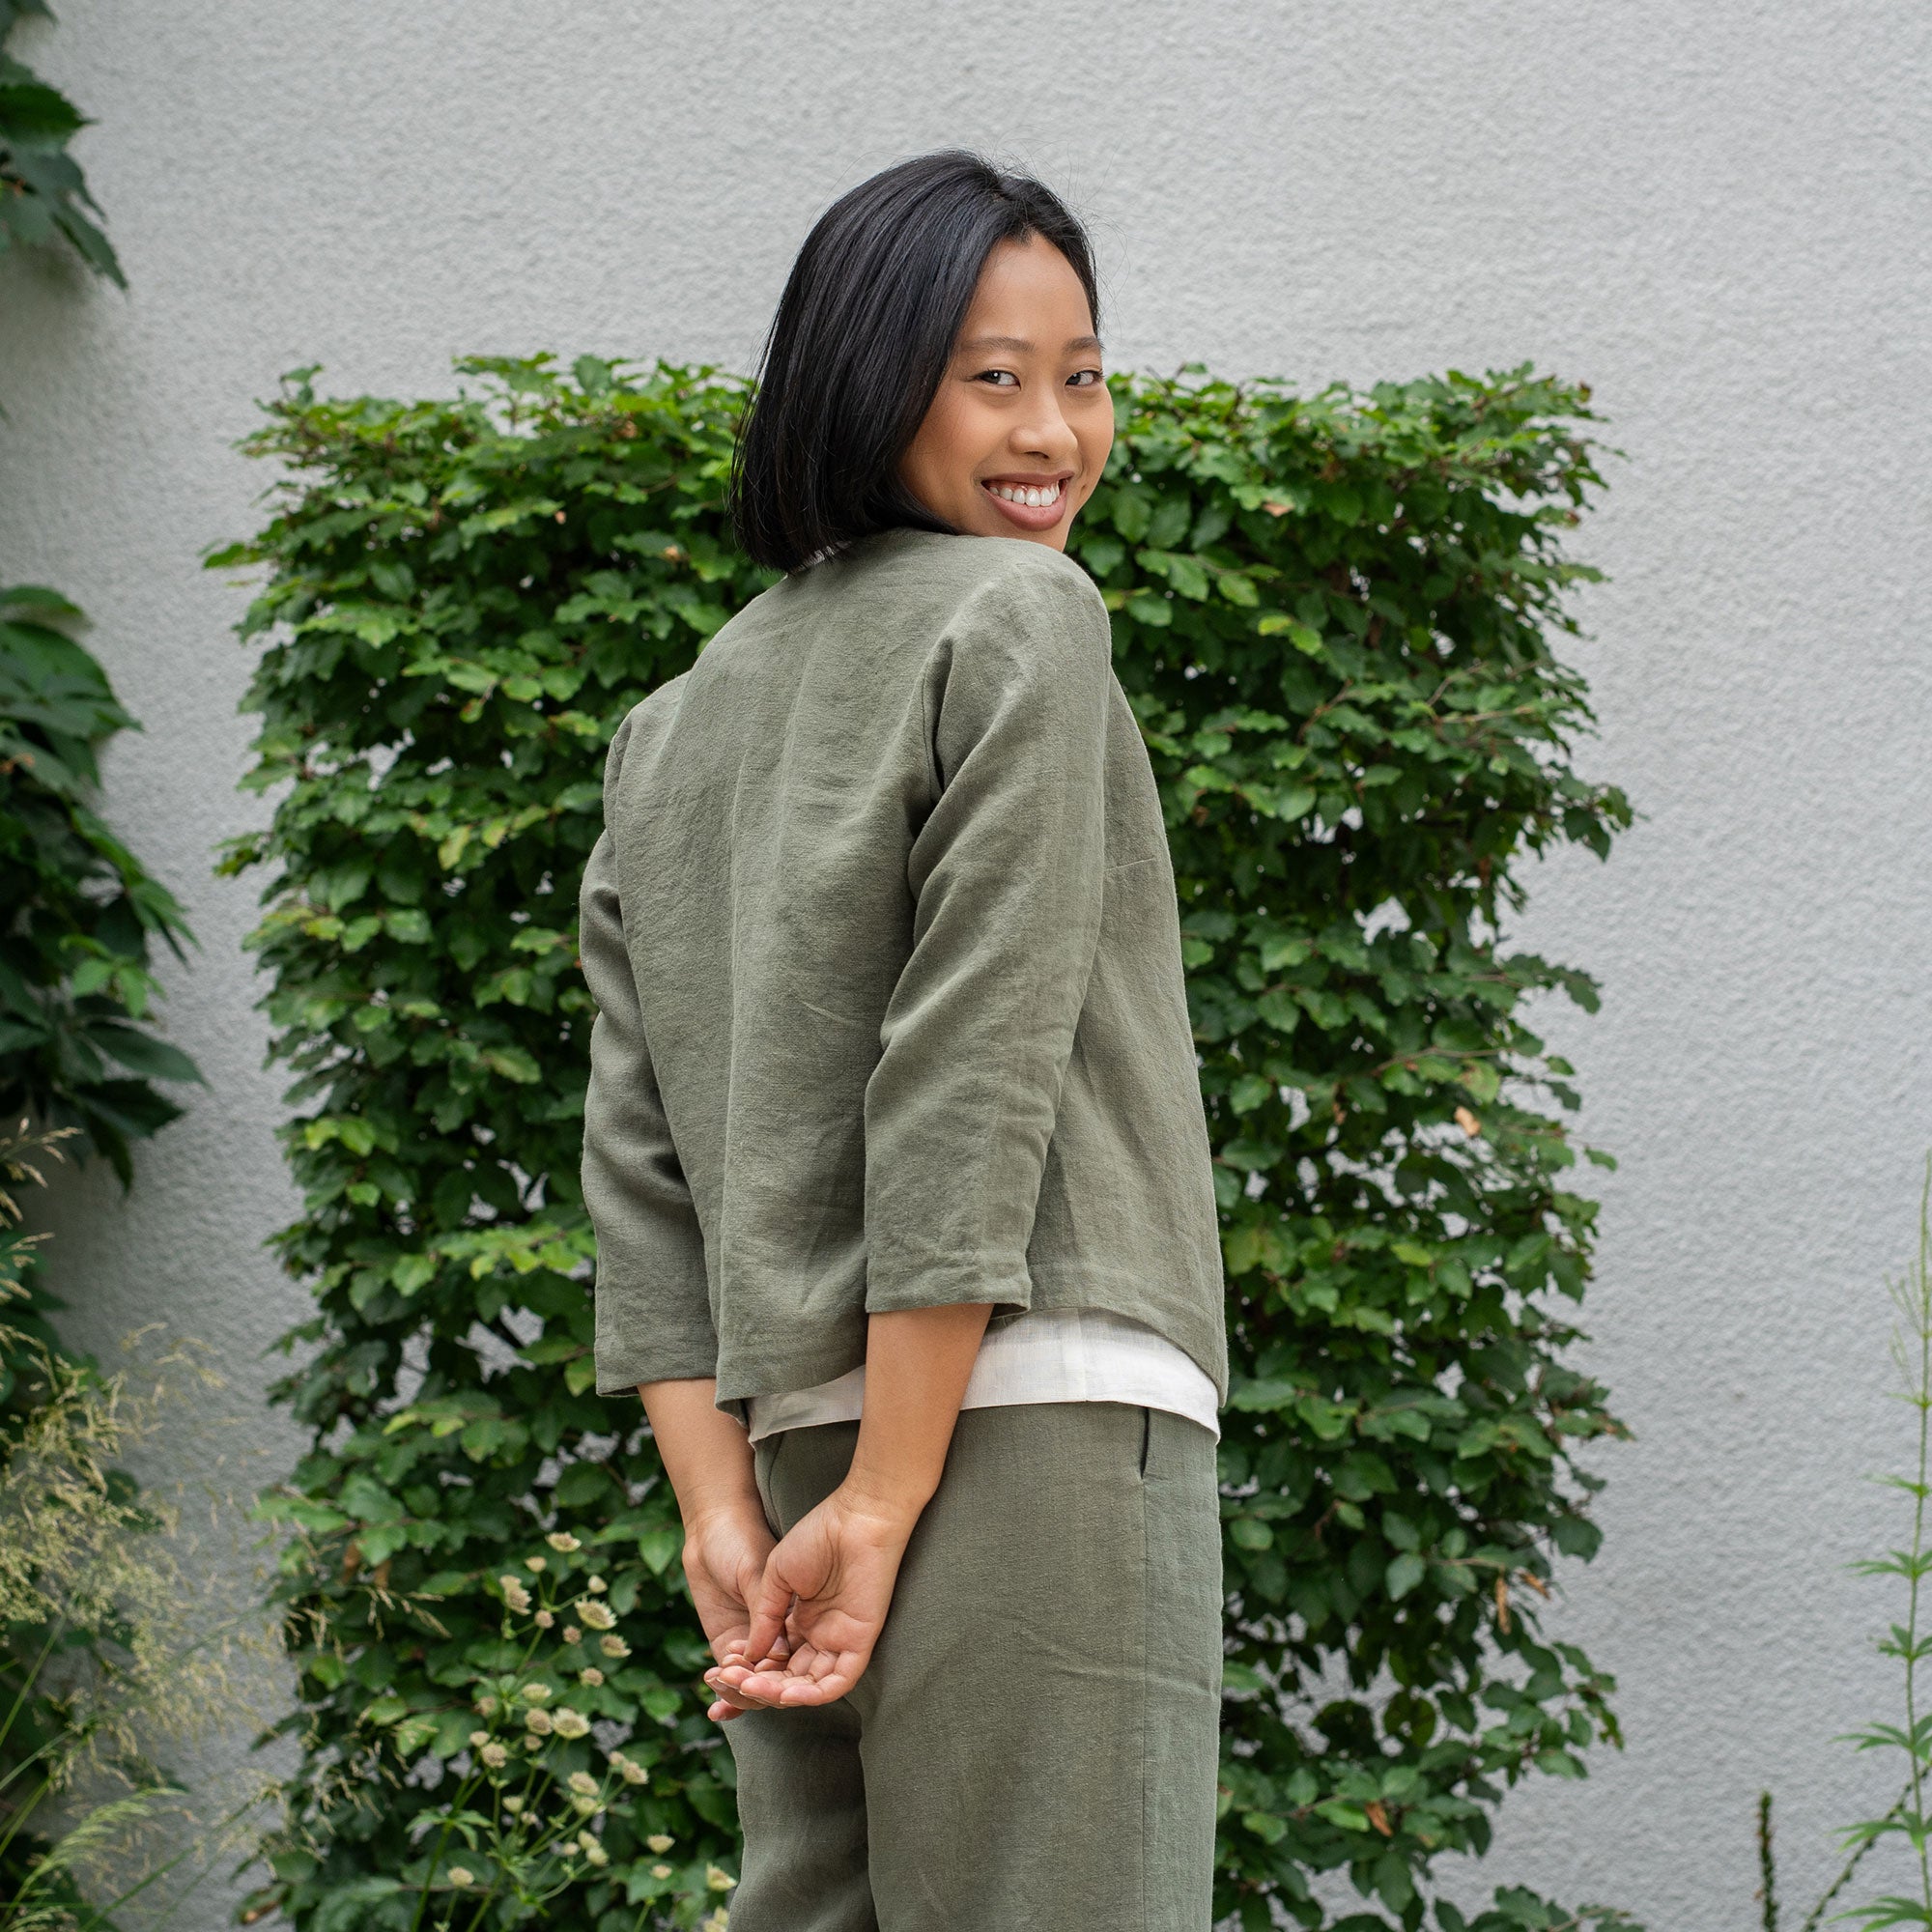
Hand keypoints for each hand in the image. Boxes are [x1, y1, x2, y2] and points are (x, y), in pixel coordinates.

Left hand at [680, 1505, 788, 1721]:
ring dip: (741, 1694)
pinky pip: (734, 1677)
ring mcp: (756, 1640)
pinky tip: (716, 1705)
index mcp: (800, 1616)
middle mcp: (783, 1633)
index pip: (805, 1662)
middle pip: (782, 1680)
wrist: (710, 1526)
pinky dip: (727, 1695)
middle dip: (765, 1690)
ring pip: (757, 1685)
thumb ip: (767, 1611)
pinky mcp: (729, 1641)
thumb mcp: (757, 1571)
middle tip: (746, 1683)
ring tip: (724, 1679)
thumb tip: (775, 1653)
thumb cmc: (742, 1538)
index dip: (796, 1681)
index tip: (783, 1690)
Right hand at [702, 1483, 918, 1709]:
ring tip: (750, 1686)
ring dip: (778, 1694)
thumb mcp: (775, 1578)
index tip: (719, 1672)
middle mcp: (818, 1635)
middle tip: (730, 1681)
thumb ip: (763, 1617)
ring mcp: (838, 1640)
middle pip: (786, 1678)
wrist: (853, 1517)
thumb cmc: (816, 1536)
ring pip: (808, 1686)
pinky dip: (813, 1694)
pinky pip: (838, 1682)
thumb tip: (748, 1656)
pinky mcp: (859, 1642)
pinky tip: (786, 1694)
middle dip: (756, 1685)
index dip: (746, 1671)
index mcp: (799, 1621)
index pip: (772, 1660)